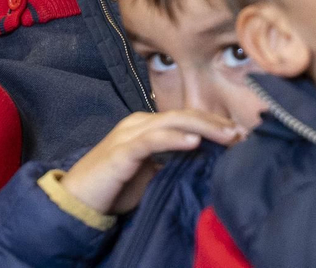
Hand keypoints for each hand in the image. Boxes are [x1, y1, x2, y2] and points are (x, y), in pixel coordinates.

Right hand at [61, 109, 244, 215]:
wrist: (75, 201)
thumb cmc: (113, 189)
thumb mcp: (149, 174)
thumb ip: (171, 163)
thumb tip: (204, 162)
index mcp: (146, 126)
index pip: (186, 119)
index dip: (213, 124)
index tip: (238, 135)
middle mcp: (139, 123)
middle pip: (184, 115)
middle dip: (215, 123)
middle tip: (240, 134)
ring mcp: (129, 134)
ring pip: (173, 121)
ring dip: (204, 128)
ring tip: (227, 136)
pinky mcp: (121, 151)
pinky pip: (152, 140)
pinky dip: (175, 139)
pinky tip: (194, 143)